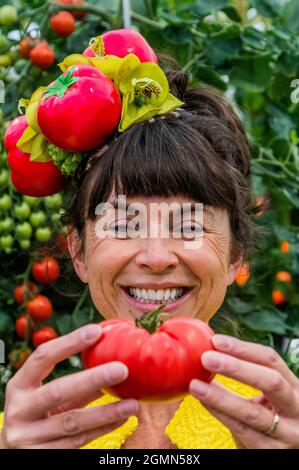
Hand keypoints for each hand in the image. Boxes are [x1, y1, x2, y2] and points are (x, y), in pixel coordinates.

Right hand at [0, 324, 138, 448]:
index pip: (43, 357)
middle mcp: (18, 411)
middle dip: (92, 379)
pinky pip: (78, 442)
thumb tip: (110, 359)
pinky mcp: (41, 456)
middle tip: (122, 369)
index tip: (96, 331)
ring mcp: (27, 437)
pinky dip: (103, 429)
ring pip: (72, 422)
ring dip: (106, 412)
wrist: (15, 454)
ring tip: (132, 403)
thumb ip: (71, 382)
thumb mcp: (45, 396)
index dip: (69, 342)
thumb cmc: (36, 416)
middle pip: (57, 392)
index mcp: (19, 386)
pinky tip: (121, 418)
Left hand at [189, 334, 298, 447]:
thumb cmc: (266, 419)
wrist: (273, 453)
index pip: (271, 360)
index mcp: (294, 386)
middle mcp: (297, 408)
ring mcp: (287, 433)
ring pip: (253, 412)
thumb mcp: (265, 396)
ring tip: (195, 384)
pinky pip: (242, 431)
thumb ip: (244, 376)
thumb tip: (208, 351)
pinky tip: (204, 403)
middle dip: (236, 368)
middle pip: (270, 381)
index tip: (216, 341)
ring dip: (220, 396)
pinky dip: (221, 414)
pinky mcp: (271, 452)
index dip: (243, 348)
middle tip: (206, 358)